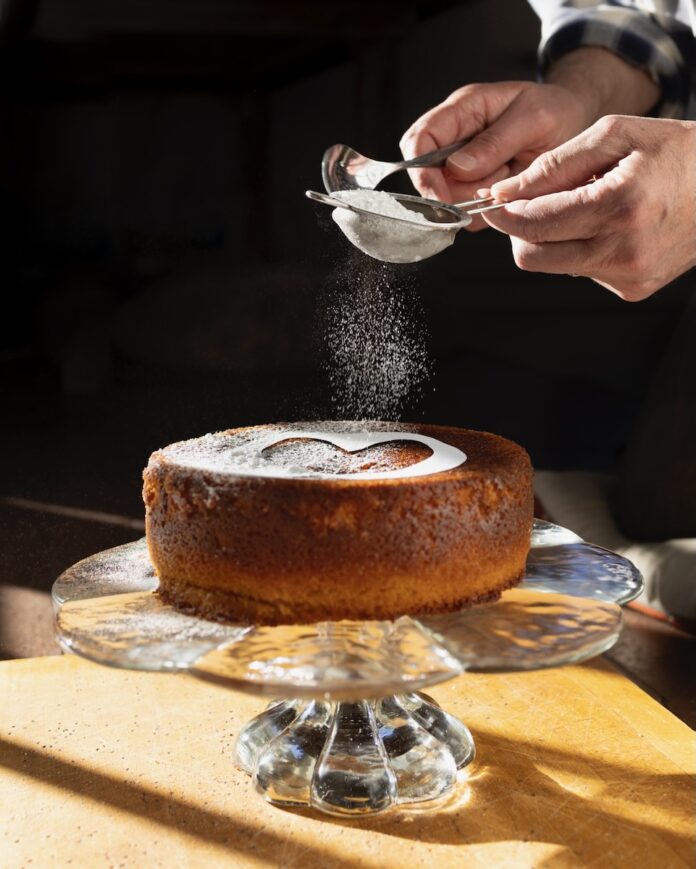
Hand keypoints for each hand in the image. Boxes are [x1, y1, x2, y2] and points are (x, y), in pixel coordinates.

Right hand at [399, 81, 594, 229]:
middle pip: (427, 176)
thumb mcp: (534, 118)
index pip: (419, 141)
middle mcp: (455, 139)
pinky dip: (487, 210)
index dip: (422, 173)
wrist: (573, 124)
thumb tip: (458, 167)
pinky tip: (508, 190)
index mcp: (462, 111)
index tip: (442, 197)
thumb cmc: (555, 111)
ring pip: (448, 198)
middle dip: (455, 192)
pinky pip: (468, 211)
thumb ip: (496, 142)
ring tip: (509, 179)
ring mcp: (462, 166)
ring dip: (476, 200)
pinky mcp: (474, 189)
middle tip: (493, 186)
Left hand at [483, 115, 695, 300]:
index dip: (503, 214)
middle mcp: (623, 250)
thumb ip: (554, 165)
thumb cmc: (675, 152)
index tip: (492, 202)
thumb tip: (505, 193)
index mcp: (619, 206)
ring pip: (555, 266)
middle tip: (524, 207)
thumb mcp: (615, 135)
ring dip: (552, 238)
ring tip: (584, 206)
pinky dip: (581, 249)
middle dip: (518, 232)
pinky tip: (608, 226)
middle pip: (532, 257)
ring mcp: (629, 276)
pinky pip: (582, 272)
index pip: (534, 223)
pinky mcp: (632, 289)